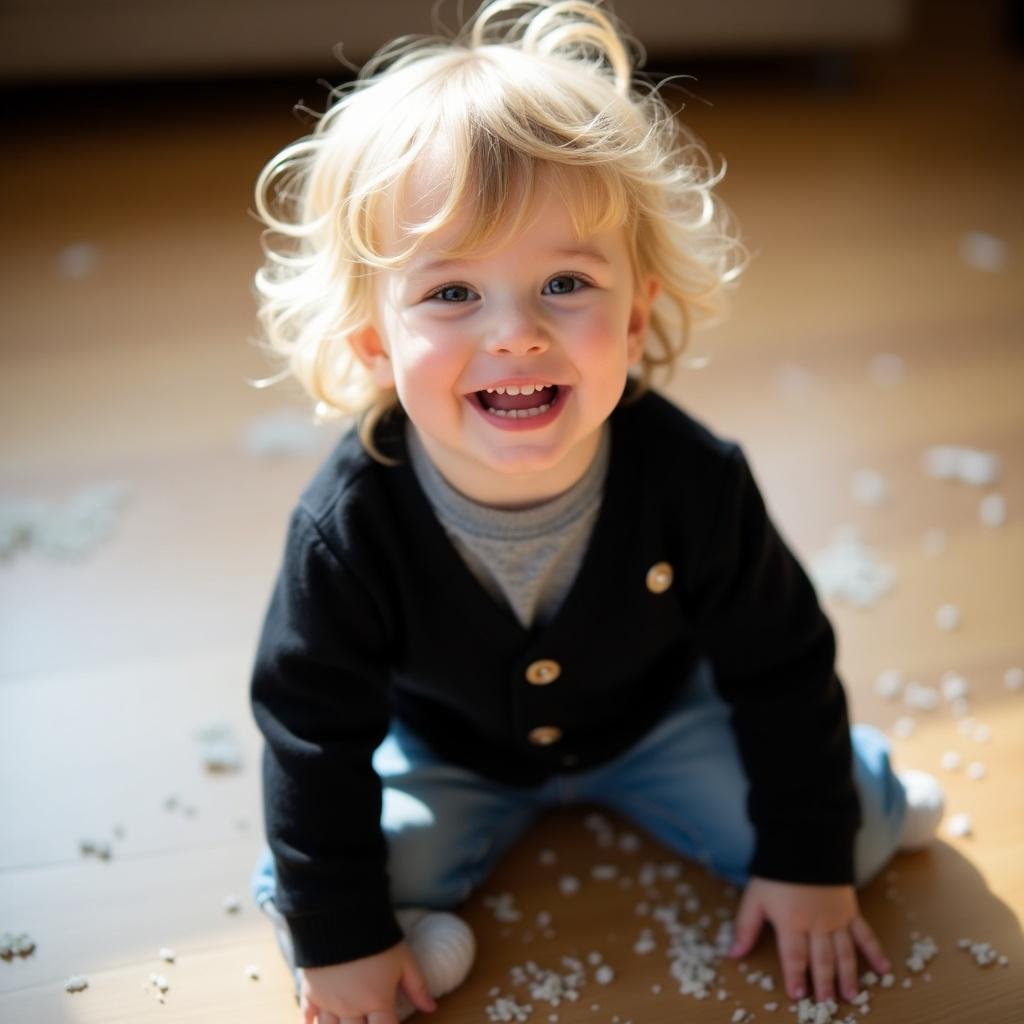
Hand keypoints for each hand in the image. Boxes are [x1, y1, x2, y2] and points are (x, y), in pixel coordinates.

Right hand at [298, 940, 435, 1023]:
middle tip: (367, 1018)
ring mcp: (328, 1002)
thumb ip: (417, 986)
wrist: (340, 914)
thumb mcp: (403, 959)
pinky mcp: (310, 990)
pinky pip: (307, 1016)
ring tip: (348, 1020)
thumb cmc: (376, 936)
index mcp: (376, 1001)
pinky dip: (310, 1023)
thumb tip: (432, 1008)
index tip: (389, 1022)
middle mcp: (351, 1008)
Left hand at [728, 877, 890, 1003]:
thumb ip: (745, 928)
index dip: (795, 976)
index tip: (798, 996)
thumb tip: (732, 954)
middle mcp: (816, 924)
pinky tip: (883, 969)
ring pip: (844, 952)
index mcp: (791, 922)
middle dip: (824, 982)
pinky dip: (874, 952)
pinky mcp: (850, 910)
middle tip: (826, 1003)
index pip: (794, 956)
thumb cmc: (776, 872)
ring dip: (848, 975)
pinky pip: (864, 934)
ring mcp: (836, 918)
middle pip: (821, 958)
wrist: (804, 842)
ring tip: (850, 995)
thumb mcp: (754, 898)